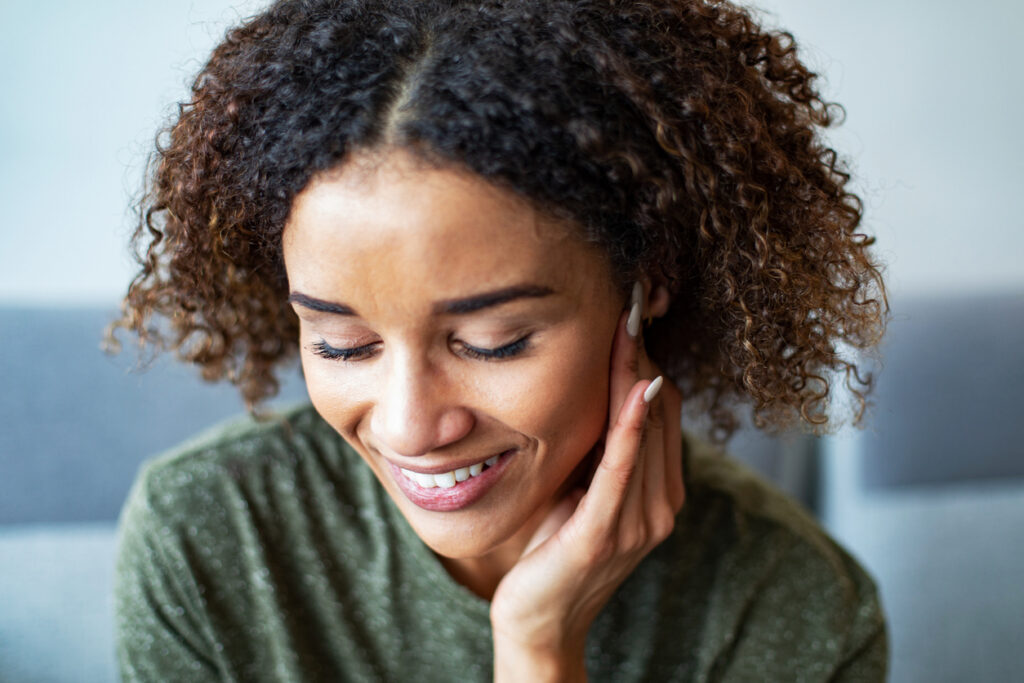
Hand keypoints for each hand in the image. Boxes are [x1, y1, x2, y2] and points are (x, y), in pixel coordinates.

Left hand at [490, 288, 685, 681]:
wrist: (537, 622)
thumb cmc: (554, 547)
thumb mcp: (583, 487)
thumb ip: (600, 449)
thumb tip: (598, 390)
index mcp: (659, 493)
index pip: (663, 412)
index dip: (649, 361)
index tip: (632, 314)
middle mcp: (660, 506)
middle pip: (658, 413)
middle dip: (644, 356)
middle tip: (632, 301)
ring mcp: (637, 523)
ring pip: (643, 432)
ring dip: (634, 376)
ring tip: (626, 326)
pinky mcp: (603, 536)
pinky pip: (620, 472)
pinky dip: (629, 428)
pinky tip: (633, 389)